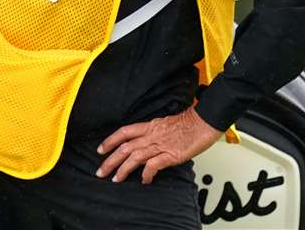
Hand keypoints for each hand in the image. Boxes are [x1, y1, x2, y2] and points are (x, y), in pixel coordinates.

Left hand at [96, 106, 220, 183]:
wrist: (204, 122)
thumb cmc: (189, 123)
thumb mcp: (166, 124)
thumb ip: (155, 132)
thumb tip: (148, 141)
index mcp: (150, 126)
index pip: (124, 132)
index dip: (110, 140)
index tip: (101, 150)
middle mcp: (152, 135)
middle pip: (125, 147)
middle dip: (110, 160)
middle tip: (100, 171)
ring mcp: (160, 145)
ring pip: (135, 157)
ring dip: (123, 169)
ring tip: (115, 179)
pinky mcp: (171, 155)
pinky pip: (154, 165)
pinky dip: (147, 174)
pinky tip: (145, 180)